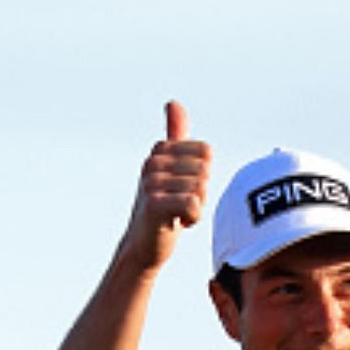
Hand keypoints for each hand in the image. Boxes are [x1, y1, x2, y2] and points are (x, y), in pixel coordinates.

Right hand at [119, 100, 211, 274]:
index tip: (184, 188)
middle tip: (180, 205)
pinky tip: (177, 224)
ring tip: (177, 215)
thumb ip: (175, 135)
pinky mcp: (154, 203)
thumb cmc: (163, 208)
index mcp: (160, 150)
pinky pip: (194, 204)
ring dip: (197, 207)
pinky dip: (193, 219)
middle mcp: (153, 162)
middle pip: (206, 169)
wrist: (143, 246)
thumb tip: (172, 102)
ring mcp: (151, 182)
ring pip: (201, 188)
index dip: (203, 174)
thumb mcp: (171, 168)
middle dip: (201, 192)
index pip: (206, 152)